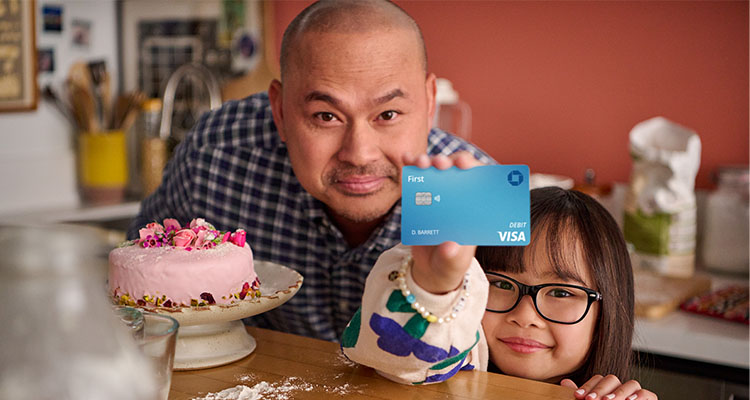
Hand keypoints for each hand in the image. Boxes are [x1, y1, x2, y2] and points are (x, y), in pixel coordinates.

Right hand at [401, 151, 483, 293]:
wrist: (430, 269)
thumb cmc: (448, 266)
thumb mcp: (452, 266)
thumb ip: (452, 257)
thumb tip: (449, 246)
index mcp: (475, 211)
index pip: (482, 183)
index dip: (476, 170)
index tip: (466, 166)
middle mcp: (460, 198)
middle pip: (460, 171)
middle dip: (452, 162)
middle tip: (441, 164)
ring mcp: (441, 196)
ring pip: (438, 171)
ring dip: (430, 161)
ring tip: (421, 163)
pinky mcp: (422, 198)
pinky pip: (418, 179)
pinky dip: (411, 167)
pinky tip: (406, 159)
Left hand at [560, 375, 657, 399]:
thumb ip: (582, 397)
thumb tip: (565, 381)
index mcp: (607, 391)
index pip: (598, 379)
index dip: (588, 386)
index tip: (578, 396)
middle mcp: (621, 392)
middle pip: (613, 380)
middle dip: (601, 389)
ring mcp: (635, 396)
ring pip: (631, 384)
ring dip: (618, 392)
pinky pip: (647, 394)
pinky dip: (639, 396)